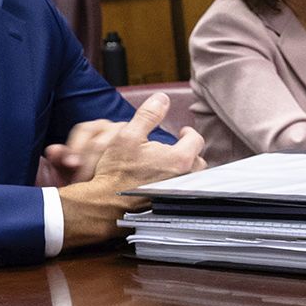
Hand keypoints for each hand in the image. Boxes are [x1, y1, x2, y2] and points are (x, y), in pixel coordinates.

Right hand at [57, 93, 205, 246]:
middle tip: (179, 148)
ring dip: (187, 170)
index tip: (181, 131)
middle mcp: (184, 178)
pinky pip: (184, 192)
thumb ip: (147, 115)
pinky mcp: (170, 206)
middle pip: (199, 161)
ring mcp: (178, 194)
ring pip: (193, 178)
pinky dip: (179, 185)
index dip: (188, 133)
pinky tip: (166, 182)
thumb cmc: (115, 173)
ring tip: (174, 165)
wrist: (106, 204)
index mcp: (179, 159)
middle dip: (191, 152)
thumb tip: (161, 99)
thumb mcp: (127, 136)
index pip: (196, 140)